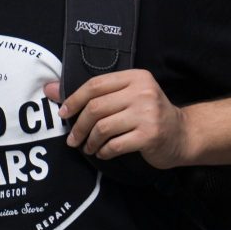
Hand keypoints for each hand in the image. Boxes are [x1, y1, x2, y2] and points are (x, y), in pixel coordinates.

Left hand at [45, 71, 189, 168]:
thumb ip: (92, 94)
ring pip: (103, 128)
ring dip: (90, 142)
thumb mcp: (126, 97)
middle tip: (73, 139)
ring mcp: (148, 113)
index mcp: (137, 77)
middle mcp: (144, 92)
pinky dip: (104, 151)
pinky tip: (104, 152)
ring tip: (89, 147)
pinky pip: (114, 145)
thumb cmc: (148, 114)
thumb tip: (49, 89)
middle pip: (96, 107)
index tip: (64, 113)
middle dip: (79, 126)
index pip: (96, 85)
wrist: (182, 134)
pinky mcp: (150, 135)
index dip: (74, 99)